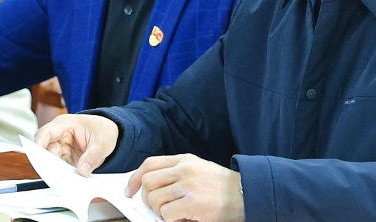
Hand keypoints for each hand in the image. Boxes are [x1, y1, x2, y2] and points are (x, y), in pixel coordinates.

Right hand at [35, 114, 118, 176]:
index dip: (39, 143)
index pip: (46, 132)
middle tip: (55, 176)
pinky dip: (63, 176)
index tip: (38, 157)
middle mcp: (59, 136)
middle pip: (45, 151)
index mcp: (65, 124)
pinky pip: (60, 169)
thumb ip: (92, 157)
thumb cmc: (102, 130)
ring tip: (65, 181)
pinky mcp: (65, 159)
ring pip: (51, 162)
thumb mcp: (102, 142)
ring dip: (56, 172)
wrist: (109, 133)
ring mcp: (61, 149)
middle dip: (48, 164)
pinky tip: (69, 182)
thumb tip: (82, 170)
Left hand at [126, 154, 244, 221]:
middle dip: (147, 198)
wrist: (246, 194)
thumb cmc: (222, 187)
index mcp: (184, 159)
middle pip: (149, 182)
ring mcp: (188, 185)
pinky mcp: (193, 203)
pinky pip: (167, 213)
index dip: (135, 178)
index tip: (129, 190)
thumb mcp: (198, 170)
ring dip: (159, 211)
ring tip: (173, 213)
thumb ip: (176, 173)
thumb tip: (150, 188)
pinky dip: (169, 219)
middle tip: (155, 207)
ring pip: (155, 199)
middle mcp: (184, 169)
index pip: (150, 164)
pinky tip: (182, 218)